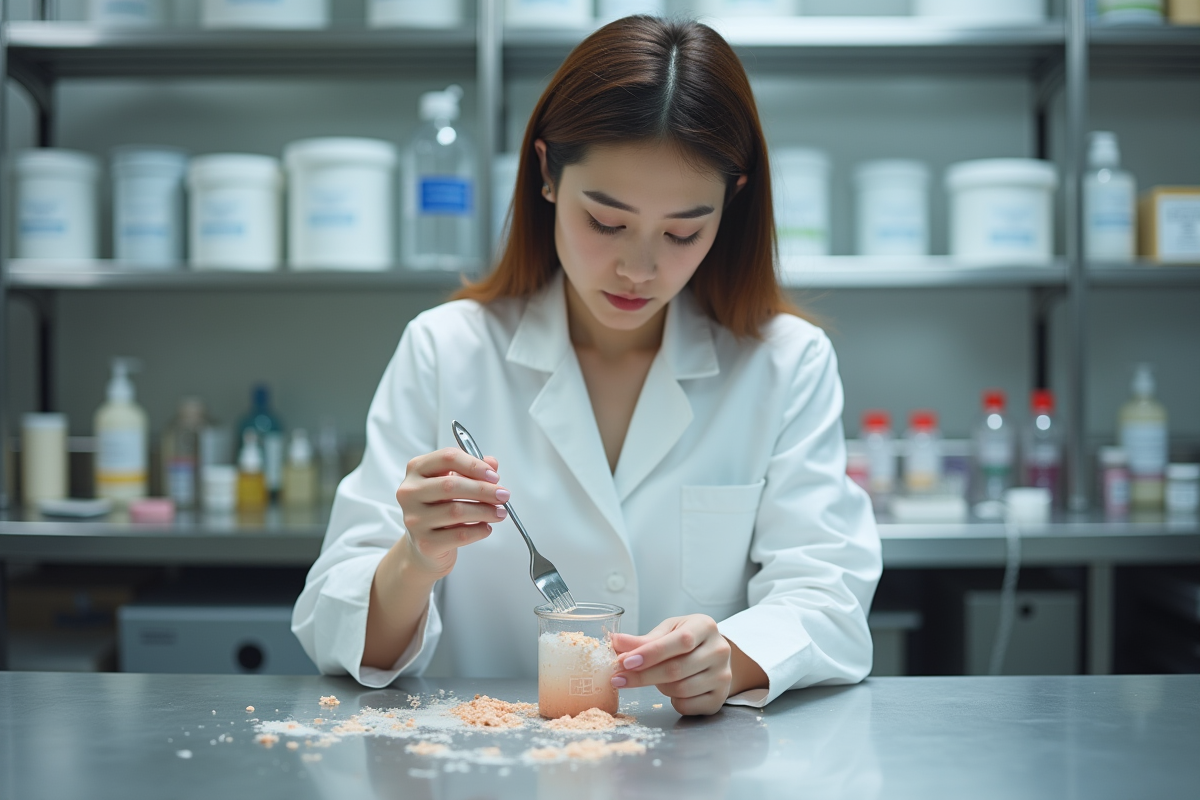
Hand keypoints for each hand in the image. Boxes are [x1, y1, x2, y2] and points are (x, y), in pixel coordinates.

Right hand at [393, 447, 508, 578]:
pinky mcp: (425, 543)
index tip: (494, 476)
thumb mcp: (454, 482)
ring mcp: (414, 519)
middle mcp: (410, 492)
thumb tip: (492, 464)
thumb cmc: (439, 508)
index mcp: (416, 469)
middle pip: (451, 485)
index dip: (475, 465)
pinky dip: (479, 530)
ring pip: (456, 511)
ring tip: (500, 512)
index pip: (447, 458)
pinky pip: (459, 535)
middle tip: (503, 495)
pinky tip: (486, 527)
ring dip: (485, 511)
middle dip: (484, 490)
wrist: (424, 545)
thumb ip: (472, 470)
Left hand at [610, 615, 734, 715]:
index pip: (680, 641)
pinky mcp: (719, 698)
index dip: (651, 653)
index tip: (625, 662)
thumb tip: (615, 642)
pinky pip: (687, 705)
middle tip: (618, 678)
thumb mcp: (667, 631)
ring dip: (658, 687)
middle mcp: (719, 650)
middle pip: (677, 669)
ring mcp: (723, 676)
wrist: (713, 656)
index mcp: (706, 626)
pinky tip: (671, 689)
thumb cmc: (686, 640)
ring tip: (655, 678)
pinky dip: (672, 700)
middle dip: (643, 676)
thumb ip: (642, 640)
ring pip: (681, 689)